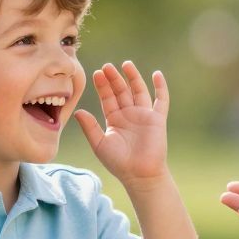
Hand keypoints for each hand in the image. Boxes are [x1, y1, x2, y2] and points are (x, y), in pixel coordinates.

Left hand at [74, 62, 169, 188]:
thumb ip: (89, 127)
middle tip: (107, 66)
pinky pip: (161, 100)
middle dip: (114, 79)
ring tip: (126, 64)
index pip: (107, 98)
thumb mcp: (100, 144)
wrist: (140, 174)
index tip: (97, 73)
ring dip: (133, 77)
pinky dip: (160, 87)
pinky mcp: (157, 119)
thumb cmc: (119, 163)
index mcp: (114, 119)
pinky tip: (156, 74)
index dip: (102, 86)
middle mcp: (129, 114)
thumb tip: (78, 112)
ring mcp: (144, 115)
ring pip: (139, 91)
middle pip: (121, 91)